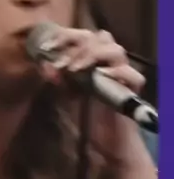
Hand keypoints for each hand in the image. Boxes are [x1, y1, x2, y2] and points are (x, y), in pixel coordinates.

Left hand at [40, 28, 151, 174]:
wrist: (105, 142)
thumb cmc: (85, 116)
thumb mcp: (64, 94)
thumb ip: (57, 78)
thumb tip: (45, 65)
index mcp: (93, 59)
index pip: (84, 36)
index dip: (66, 37)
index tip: (47, 48)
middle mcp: (109, 62)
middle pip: (100, 37)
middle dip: (77, 45)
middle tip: (60, 62)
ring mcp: (122, 74)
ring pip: (116, 50)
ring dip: (93, 54)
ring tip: (74, 69)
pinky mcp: (133, 90)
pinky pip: (132, 75)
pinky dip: (117, 72)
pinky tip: (100, 74)